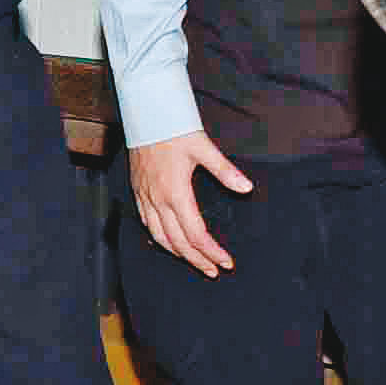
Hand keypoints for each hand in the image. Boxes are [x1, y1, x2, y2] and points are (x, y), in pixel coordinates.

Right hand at [128, 128, 252, 277]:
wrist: (146, 113)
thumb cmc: (174, 128)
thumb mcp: (204, 147)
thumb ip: (225, 171)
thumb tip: (247, 188)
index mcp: (176, 192)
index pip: (196, 234)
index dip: (212, 251)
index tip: (226, 262)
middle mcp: (158, 199)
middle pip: (178, 242)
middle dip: (197, 260)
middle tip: (214, 271)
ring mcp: (146, 197)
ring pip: (159, 237)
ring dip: (178, 254)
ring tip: (195, 263)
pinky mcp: (138, 191)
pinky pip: (146, 224)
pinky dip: (158, 239)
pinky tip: (167, 243)